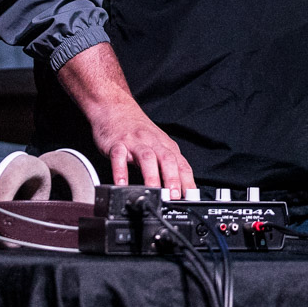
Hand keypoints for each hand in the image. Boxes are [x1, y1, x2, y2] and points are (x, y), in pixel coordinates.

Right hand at [56, 42, 195, 196]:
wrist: (116, 108)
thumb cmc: (138, 130)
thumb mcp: (158, 145)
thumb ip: (167, 165)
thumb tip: (180, 190)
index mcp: (166, 146)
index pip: (182, 165)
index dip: (188, 181)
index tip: (191, 198)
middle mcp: (153, 143)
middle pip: (167, 160)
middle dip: (173, 179)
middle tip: (174, 197)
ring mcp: (135, 143)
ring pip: (147, 158)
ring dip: (151, 176)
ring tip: (154, 193)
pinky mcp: (117, 144)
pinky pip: (119, 157)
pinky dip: (120, 170)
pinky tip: (121, 183)